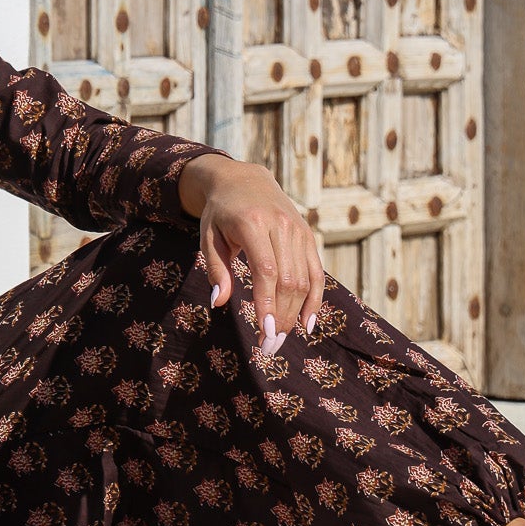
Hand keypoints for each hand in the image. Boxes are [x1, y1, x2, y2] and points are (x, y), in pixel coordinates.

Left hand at [179, 155, 324, 353]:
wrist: (244, 179)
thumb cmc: (220, 213)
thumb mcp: (208, 236)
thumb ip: (215, 268)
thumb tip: (219, 302)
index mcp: (253, 223)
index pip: (266, 271)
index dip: (267, 303)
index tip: (264, 331)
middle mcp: (281, 226)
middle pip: (288, 280)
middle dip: (281, 317)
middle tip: (268, 346)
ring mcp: (298, 231)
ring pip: (304, 280)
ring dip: (295, 314)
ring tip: (281, 339)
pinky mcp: (307, 236)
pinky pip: (316, 272)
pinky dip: (315, 300)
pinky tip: (307, 324)